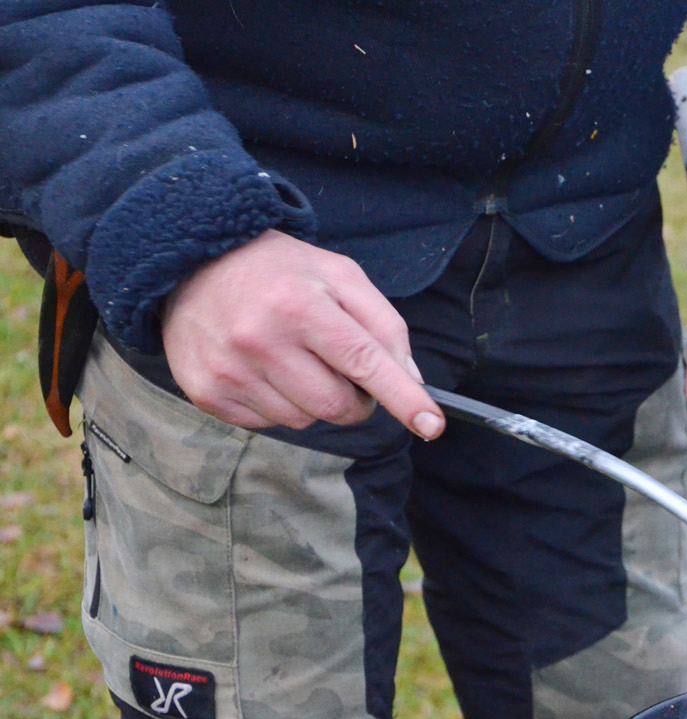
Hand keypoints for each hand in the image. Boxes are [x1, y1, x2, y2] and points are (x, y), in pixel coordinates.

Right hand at [160, 229, 444, 437]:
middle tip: (343, 368)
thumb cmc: (280, 271)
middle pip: (338, 406)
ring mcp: (230, 371)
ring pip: (305, 420)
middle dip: (356, 398)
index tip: (432, 426)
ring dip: (316, 400)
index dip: (403, 399)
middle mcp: (260, 341)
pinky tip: (265, 369)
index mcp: (299, 306)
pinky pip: (269, 424)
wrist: (193, 263)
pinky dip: (280, 404)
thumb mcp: (340, 275)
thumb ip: (384, 323)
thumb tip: (410, 380)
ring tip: (296, 358)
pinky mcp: (208, 394)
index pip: (365, 363)